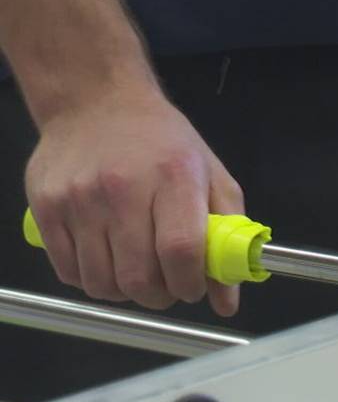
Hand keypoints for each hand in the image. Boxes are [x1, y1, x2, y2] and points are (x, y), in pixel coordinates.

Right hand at [25, 87, 243, 315]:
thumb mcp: (211, 176)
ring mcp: (79, 199)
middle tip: (167, 286)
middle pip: (139, 277)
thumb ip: (227, 238)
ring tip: (138, 274)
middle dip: (160, 296)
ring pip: (102, 283)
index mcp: (174, 176)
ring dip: (126, 293)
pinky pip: (68, 272)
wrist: (96, 101)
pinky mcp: (45, 208)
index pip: (181, 251)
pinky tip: (108, 262)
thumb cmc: (163, 143)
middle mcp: (123, 188)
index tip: (194, 288)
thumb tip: (227, 300)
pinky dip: (93, 280)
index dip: (190, 283)